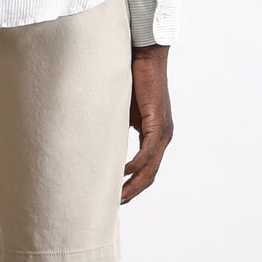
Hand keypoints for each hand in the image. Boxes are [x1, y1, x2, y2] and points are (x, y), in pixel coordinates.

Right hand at [123, 44, 172, 202]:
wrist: (145, 55)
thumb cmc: (133, 78)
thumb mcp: (122, 111)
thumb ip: (116, 128)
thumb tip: (98, 141)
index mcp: (156, 135)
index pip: (147, 169)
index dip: (133, 185)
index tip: (117, 197)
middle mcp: (163, 136)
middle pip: (150, 175)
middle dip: (133, 191)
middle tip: (115, 205)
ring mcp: (163, 131)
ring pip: (150, 168)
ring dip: (134, 184)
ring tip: (117, 197)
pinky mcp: (158, 123)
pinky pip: (147, 153)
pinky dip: (135, 166)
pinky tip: (122, 173)